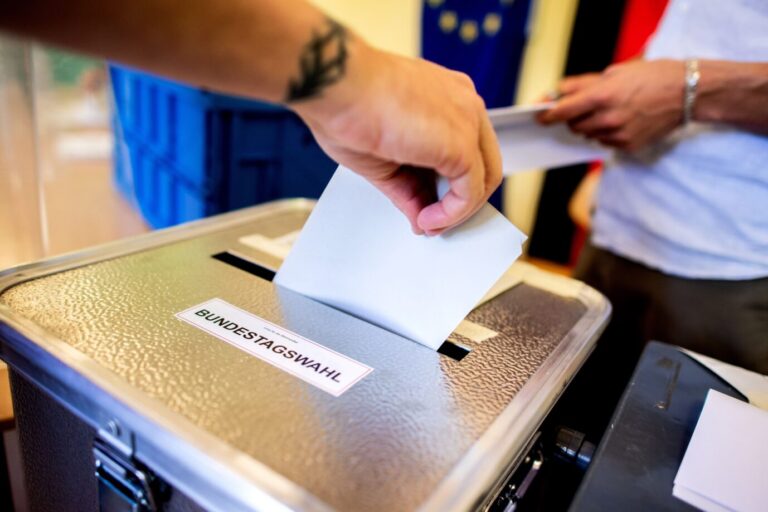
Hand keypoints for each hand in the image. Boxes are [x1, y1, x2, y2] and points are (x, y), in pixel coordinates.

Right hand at [292, 40, 501, 235]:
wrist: (336, 85)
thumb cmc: (346, 105)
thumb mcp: (383, 158)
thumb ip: (409, 188)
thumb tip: (421, 217)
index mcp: (446, 97)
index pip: (465, 148)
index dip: (451, 183)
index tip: (430, 206)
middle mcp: (463, 103)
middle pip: (483, 163)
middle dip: (460, 199)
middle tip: (434, 221)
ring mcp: (467, 121)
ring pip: (483, 178)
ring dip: (457, 211)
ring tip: (429, 223)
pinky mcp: (461, 145)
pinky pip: (470, 192)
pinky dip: (452, 214)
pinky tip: (428, 219)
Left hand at [539, 60, 685, 150]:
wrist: (687, 92)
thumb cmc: (651, 76)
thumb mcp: (615, 72)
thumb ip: (582, 84)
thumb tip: (558, 92)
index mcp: (603, 96)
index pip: (563, 111)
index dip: (548, 115)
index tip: (540, 116)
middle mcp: (608, 118)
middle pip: (574, 126)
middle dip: (573, 118)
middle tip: (584, 107)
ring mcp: (619, 135)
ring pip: (589, 135)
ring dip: (590, 126)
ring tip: (609, 111)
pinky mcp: (629, 146)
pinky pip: (606, 143)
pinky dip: (606, 134)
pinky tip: (622, 121)